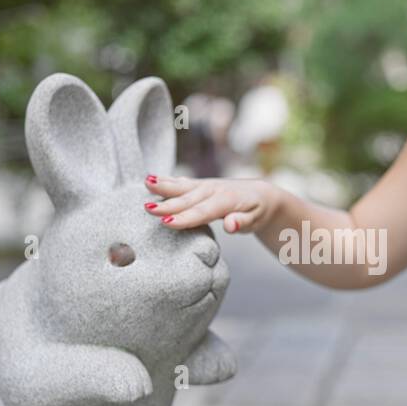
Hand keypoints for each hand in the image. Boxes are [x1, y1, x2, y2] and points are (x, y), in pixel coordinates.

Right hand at [143, 174, 278, 231]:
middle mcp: (213, 190)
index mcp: (226, 200)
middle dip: (167, 204)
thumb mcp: (256, 220)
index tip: (167, 222)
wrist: (261, 194)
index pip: (203, 211)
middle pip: (188, 199)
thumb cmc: (258, 211)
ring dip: (163, 185)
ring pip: (182, 186)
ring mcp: (205, 186)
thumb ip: (243, 222)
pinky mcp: (200, 185)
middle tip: (147, 209)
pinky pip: (181, 183)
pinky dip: (167, 181)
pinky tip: (151, 180)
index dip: (185, 217)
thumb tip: (231, 225)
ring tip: (146, 183)